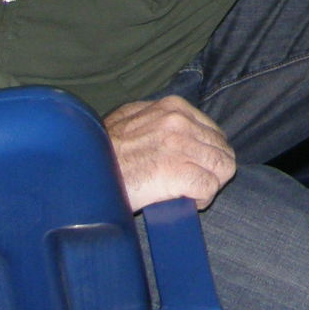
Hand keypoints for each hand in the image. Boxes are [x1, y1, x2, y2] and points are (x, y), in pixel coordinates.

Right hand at [104, 95, 236, 212]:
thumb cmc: (103, 151)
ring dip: (210, 184)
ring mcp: (181, 146)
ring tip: (191, 193)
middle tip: (194, 184)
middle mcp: (180, 122)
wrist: (84, 173)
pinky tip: (187, 201)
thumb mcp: (127, 118)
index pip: (214, 132)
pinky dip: (202, 198)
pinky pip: (209, 187)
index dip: (208, 155)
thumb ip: (154, 117)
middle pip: (223, 150)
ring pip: (223, 168)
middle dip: (212, 170)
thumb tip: (173, 124)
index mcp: (173, 107)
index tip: (194, 167)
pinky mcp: (178, 172)